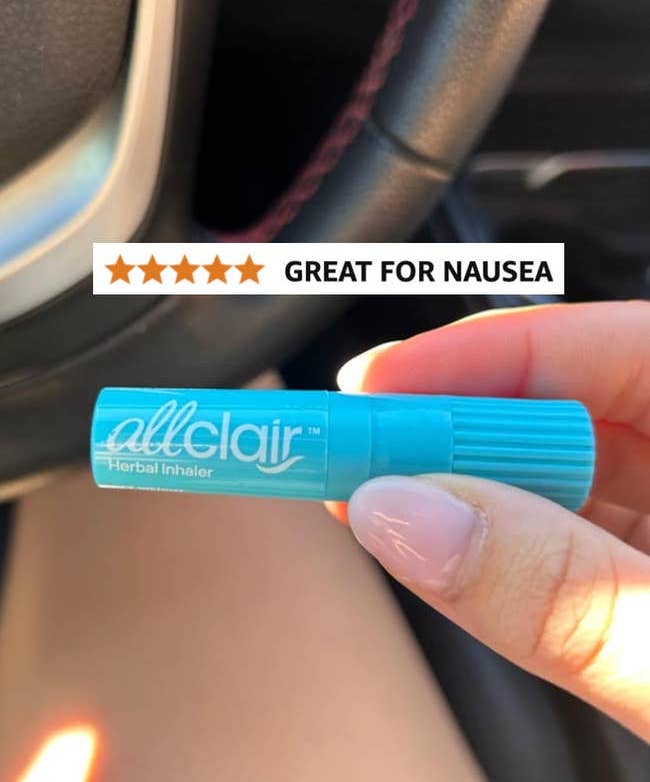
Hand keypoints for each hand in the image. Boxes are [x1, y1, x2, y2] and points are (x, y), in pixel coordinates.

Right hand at [331, 301, 649, 740]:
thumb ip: (560, 593)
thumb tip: (408, 515)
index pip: (609, 347)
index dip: (477, 356)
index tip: (374, 386)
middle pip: (576, 406)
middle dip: (456, 426)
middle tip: (360, 450)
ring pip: (566, 475)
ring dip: (469, 488)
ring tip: (385, 495)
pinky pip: (577, 538)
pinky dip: (507, 544)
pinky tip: (451, 544)